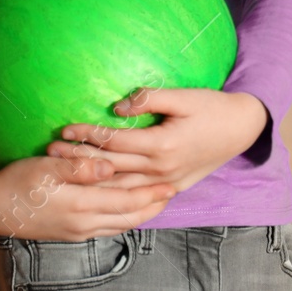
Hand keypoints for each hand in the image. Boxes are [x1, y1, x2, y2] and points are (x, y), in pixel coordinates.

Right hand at [0, 151, 177, 241]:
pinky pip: (106, 228)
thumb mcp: (45, 167)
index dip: (150, 194)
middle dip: (152, 206)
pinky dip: (123, 219)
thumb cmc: (16, 182)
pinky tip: (127, 211)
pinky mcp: (71, 232)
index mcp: (80, 205)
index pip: (125, 202)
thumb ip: (79, 167)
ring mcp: (77, 231)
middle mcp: (83, 223)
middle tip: (172, 193)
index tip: (170, 184)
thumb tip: (109, 166)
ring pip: (119, 225)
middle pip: (128, 217)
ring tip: (156, 201)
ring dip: (140, 214)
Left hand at [47, 87, 268, 193]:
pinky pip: (136, 196)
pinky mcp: (171, 188)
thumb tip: (116, 106)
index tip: (64, 129)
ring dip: (91, 179)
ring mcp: (166, 183)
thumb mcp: (182, 96)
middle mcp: (160, 169)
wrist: (241, 129)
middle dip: (79, 159)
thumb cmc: (211, 107)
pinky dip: (114, 194)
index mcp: (161, 145)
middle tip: (51, 153)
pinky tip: (96, 192)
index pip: (114, 141)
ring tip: (65, 171)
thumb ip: (149, 99)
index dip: (87, 134)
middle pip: (111, 166)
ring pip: (120, 186)